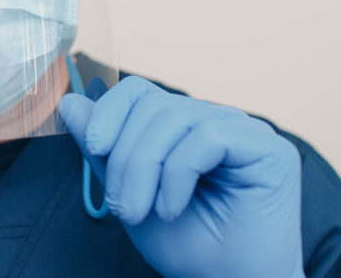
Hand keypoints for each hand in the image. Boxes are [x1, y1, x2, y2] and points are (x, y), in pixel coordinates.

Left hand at [59, 76, 303, 277]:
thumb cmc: (189, 248)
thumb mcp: (131, 193)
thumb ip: (104, 150)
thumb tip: (70, 102)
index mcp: (187, 127)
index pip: (141, 91)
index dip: (110, 110)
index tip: (93, 146)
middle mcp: (219, 120)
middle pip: (154, 104)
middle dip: (126, 155)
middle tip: (122, 207)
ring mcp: (247, 131)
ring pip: (176, 118)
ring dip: (146, 168)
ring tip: (142, 213)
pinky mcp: (270, 149)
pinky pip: (207, 137)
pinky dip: (178, 175)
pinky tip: (172, 209)